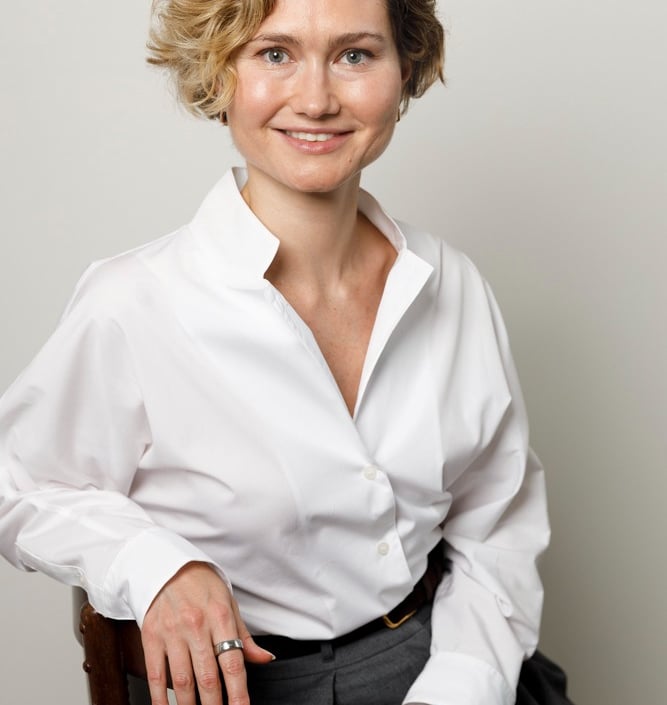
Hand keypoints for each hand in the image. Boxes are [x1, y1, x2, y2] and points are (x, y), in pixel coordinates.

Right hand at [141, 561, 274, 704]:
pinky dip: (161, 698)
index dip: (238, 692)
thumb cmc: (202, 585)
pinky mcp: (151, 636)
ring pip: (182, 681)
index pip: (232, 662)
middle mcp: (196, 625)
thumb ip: (244, 636)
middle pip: (207, 677)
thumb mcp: (229, 603)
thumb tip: (265, 658)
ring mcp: (172, 632)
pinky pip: (156, 675)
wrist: (168, 566)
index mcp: (220, 616)